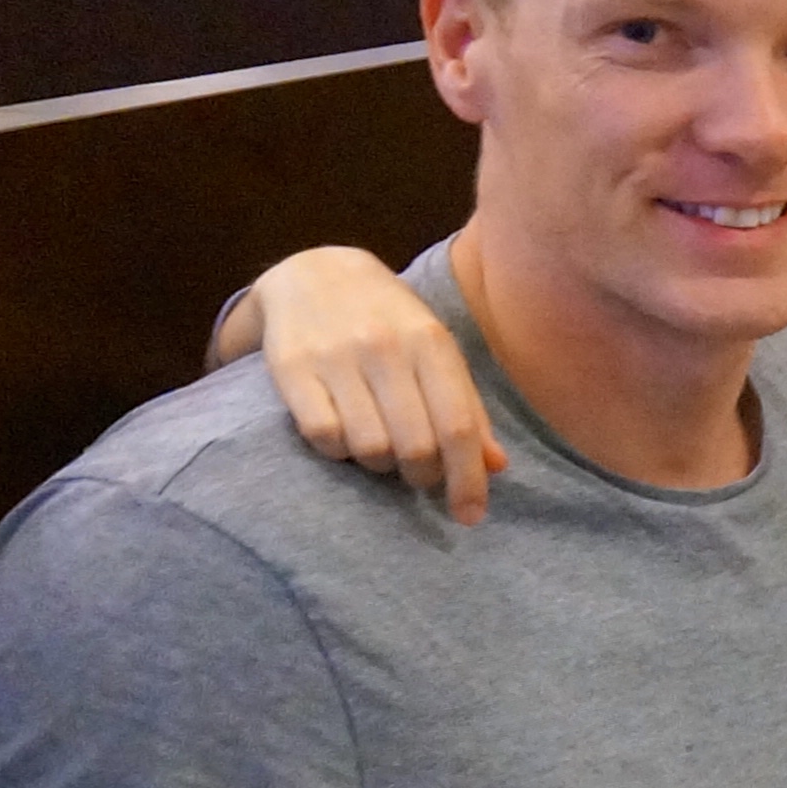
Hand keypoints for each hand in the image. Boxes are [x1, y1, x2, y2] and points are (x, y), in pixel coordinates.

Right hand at [249, 248, 506, 522]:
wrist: (314, 271)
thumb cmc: (390, 321)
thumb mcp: (436, 351)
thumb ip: (467, 408)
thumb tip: (496, 467)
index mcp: (431, 342)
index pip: (458, 427)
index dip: (468, 480)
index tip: (470, 516)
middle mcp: (384, 346)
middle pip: (415, 446)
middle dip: (424, 477)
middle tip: (421, 476)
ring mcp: (335, 356)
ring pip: (369, 448)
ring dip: (380, 465)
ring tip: (382, 448)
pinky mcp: (290, 367)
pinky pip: (323, 437)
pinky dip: (338, 451)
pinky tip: (344, 436)